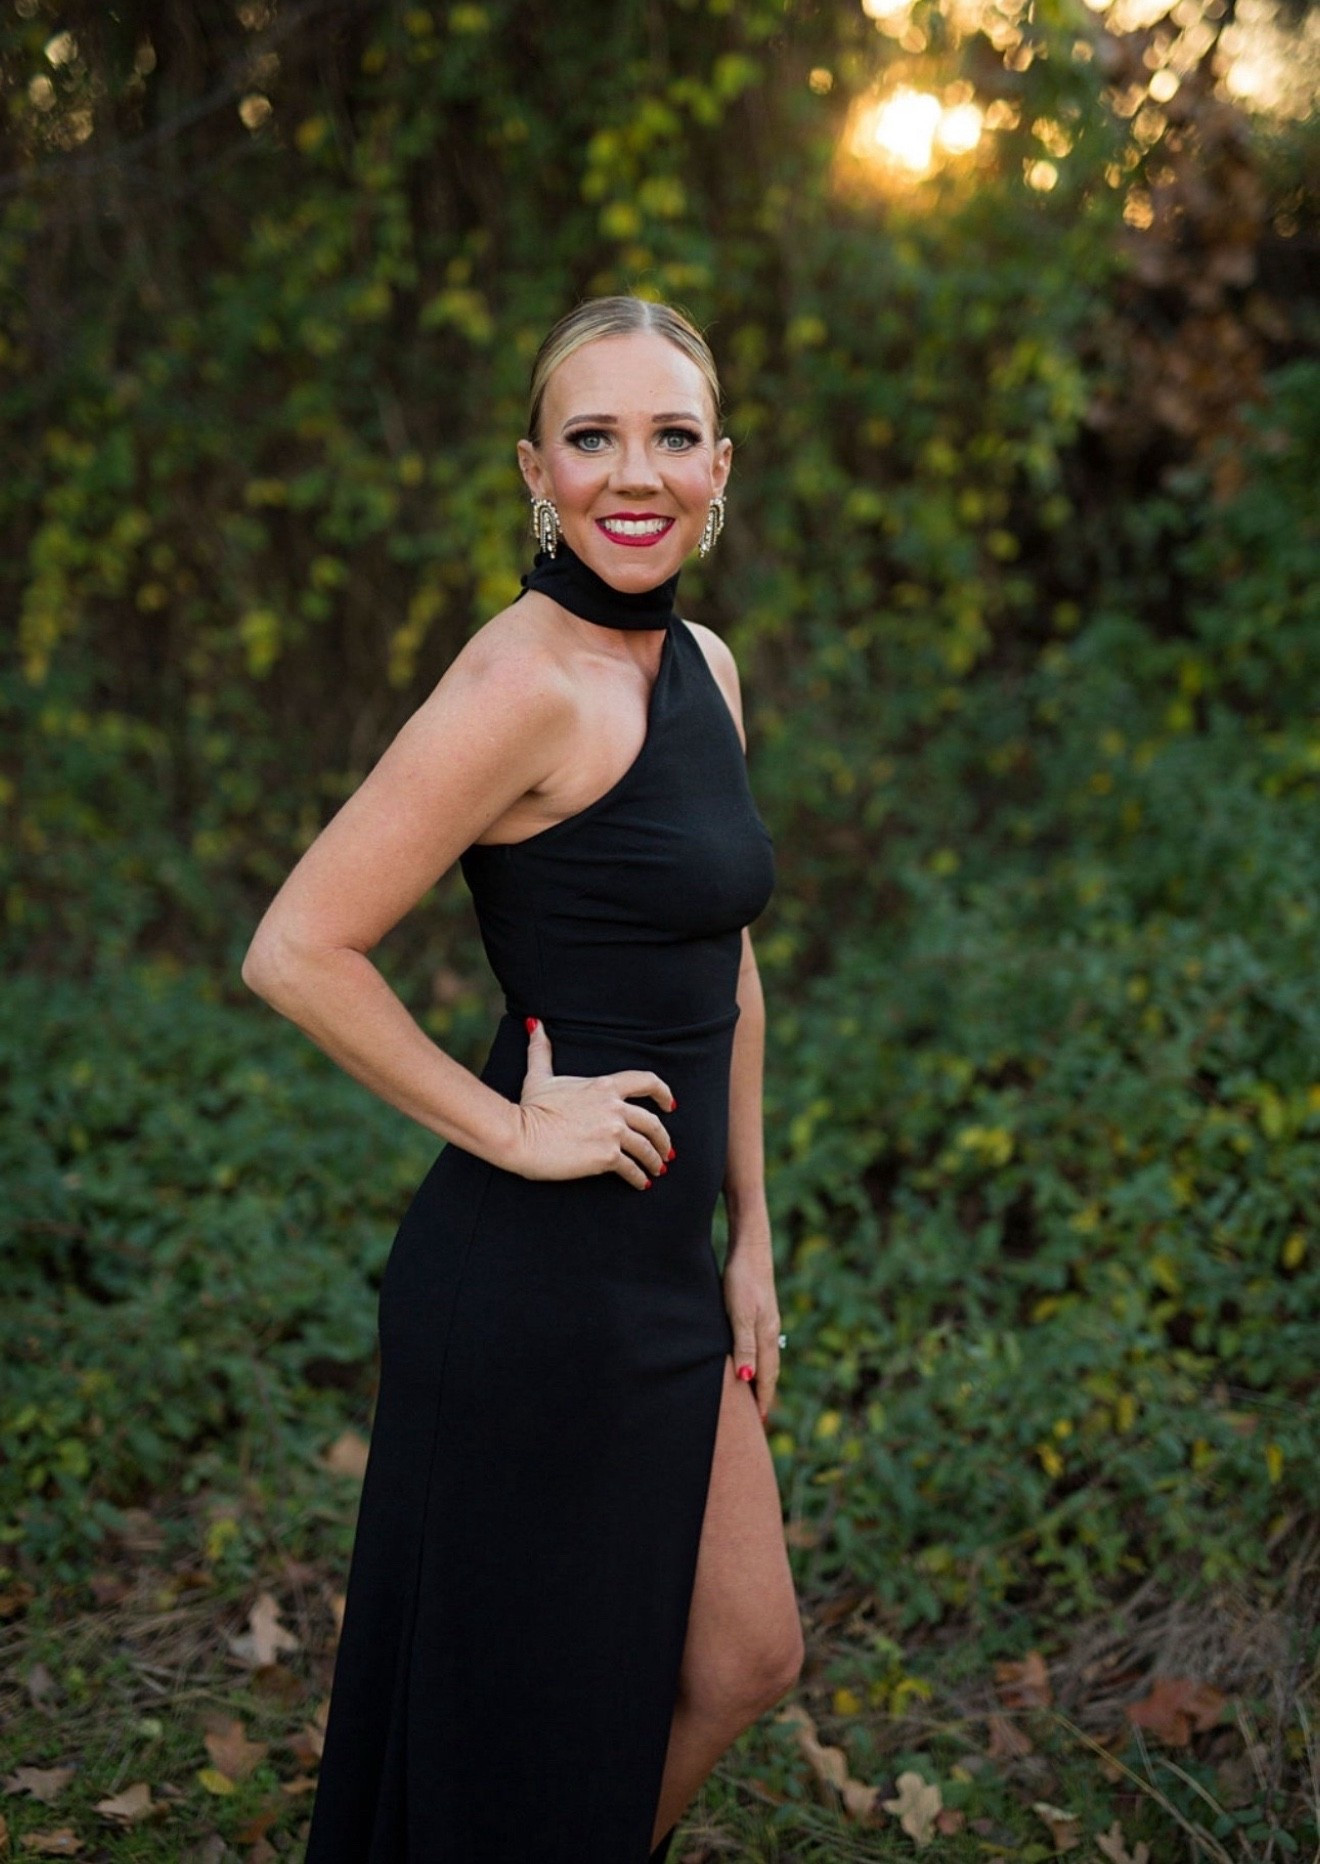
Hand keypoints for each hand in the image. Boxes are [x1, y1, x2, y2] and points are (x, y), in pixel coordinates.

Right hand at [510, 1017, 674, 1189]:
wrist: (519, 1136)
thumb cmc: (529, 1107)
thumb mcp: (540, 1076)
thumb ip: (541, 1050)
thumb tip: (534, 1024)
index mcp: (604, 1086)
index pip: (646, 1081)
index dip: (663, 1093)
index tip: (671, 1105)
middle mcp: (614, 1107)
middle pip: (653, 1122)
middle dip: (663, 1139)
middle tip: (666, 1150)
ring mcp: (612, 1132)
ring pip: (646, 1147)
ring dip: (654, 1160)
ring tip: (656, 1170)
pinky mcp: (606, 1156)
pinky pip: (632, 1168)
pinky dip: (639, 1177)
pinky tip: (641, 1183)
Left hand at [724, 1237, 781, 1425]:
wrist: (750, 1247)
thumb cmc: (741, 1279)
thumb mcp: (739, 1314)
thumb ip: (744, 1346)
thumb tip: (747, 1378)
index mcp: (766, 1335)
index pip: (766, 1376)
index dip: (762, 1399)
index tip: (758, 1422)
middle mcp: (770, 1331)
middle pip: (770, 1370)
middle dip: (765, 1394)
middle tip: (759, 1418)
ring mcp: (768, 1320)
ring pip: (767, 1358)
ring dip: (763, 1378)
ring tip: (756, 1394)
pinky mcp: (761, 1311)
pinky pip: (761, 1345)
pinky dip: (759, 1360)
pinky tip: (752, 1359)